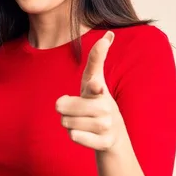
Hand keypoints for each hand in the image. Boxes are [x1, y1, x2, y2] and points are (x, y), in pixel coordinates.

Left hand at [56, 31, 127, 151]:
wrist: (113, 135)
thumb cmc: (97, 101)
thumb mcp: (94, 80)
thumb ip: (97, 58)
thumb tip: (110, 33)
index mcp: (99, 89)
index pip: (94, 83)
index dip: (93, 85)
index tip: (95, 86)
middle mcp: (105, 106)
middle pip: (62, 107)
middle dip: (63, 109)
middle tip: (76, 109)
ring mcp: (106, 125)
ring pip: (66, 123)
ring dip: (69, 123)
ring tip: (83, 121)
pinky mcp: (104, 142)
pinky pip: (74, 137)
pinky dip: (75, 135)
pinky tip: (87, 133)